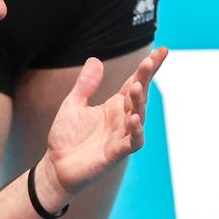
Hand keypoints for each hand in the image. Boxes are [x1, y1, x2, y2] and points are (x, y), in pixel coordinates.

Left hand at [38, 48, 167, 206]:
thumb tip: (96, 59)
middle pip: (139, 95)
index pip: (135, 82)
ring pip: (139, 116)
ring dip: (139, 102)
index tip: (162, 51)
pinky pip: (132, 142)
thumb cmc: (67, 137)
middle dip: (146, 78)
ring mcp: (121, 136)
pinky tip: (135, 119)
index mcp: (114, 106)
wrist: (56, 167)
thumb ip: (86, 84)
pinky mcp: (116, 153)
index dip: (148, 68)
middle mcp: (122, 119)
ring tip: (135, 86)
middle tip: (149, 61)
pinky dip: (136, 131)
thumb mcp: (73, 104)